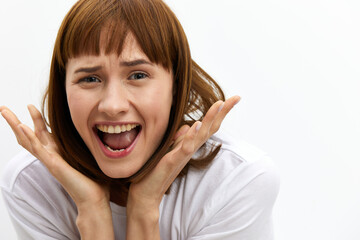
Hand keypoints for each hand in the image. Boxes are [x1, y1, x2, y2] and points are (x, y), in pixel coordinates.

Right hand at [0, 105, 113, 238]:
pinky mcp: (54, 164)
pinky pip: (38, 148)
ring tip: (5, 112)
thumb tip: (96, 134)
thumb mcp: (88, 156)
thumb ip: (86, 147)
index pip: (42, 134)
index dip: (35, 120)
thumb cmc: (94, 181)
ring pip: (29, 140)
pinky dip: (29, 137)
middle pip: (29, 136)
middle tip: (4, 108)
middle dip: (16, 121)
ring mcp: (50, 160)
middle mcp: (51, 155)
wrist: (94, 199)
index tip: (30, 106)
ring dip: (16, 125)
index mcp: (58, 152)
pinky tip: (21, 126)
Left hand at [126, 96, 240, 230]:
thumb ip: (178, 139)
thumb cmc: (155, 172)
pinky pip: (185, 147)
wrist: (145, 194)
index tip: (230, 99)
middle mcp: (189, 149)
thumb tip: (187, 125)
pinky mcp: (172, 161)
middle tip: (236, 98)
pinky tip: (197, 124)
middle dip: (223, 112)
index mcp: (189, 145)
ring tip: (220, 104)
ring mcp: (182, 155)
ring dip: (210, 119)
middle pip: (210, 128)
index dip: (219, 113)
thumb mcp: (168, 150)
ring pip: (201, 135)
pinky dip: (192, 136)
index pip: (208, 126)